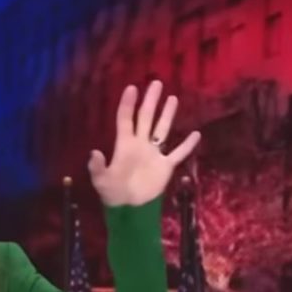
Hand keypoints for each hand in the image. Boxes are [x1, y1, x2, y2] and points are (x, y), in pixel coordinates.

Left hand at [89, 80, 200, 205]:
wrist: (130, 208)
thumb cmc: (113, 193)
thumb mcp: (101, 181)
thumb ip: (98, 167)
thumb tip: (94, 153)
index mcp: (124, 144)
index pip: (126, 119)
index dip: (128, 104)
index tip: (132, 87)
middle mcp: (140, 144)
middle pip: (146, 118)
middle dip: (150, 101)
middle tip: (156, 83)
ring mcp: (154, 154)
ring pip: (162, 129)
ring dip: (167, 114)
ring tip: (173, 98)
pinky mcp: (165, 166)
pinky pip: (178, 153)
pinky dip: (187, 145)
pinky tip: (196, 134)